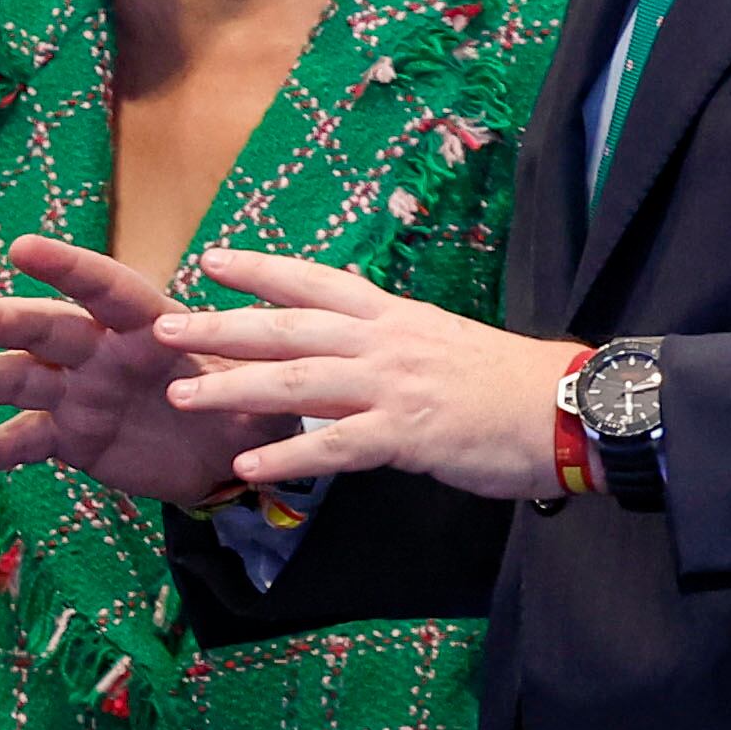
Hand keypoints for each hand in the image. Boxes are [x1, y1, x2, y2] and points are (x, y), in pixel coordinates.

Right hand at [0, 238, 250, 507]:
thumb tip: (256, 378)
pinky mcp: (70, 435)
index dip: (67, 268)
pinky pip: (26, 441)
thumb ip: (251, 383)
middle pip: (46, 329)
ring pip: (22, 379)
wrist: (225, 451)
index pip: (107, 289)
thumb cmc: (248, 403)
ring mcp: (80, 391)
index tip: (23, 248)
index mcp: (150, 325)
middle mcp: (104, 350)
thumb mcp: (262, 392)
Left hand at [157, 254, 574, 500]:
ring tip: (183, 398)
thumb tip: (352, 348)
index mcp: (394, 316)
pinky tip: (248, 468)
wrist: (568, 407)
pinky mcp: (408, 436)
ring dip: (235, 390)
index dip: (261, 270)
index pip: (315, 282)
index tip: (211, 261)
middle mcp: (385, 342)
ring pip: (298, 384)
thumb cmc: (509, 383)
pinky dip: (289, 457)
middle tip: (162, 329)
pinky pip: (336, 447)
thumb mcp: (443, 342)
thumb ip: (393, 344)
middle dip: (221, 328)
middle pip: (288, 329)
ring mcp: (393, 387)